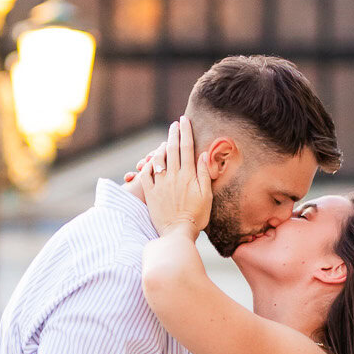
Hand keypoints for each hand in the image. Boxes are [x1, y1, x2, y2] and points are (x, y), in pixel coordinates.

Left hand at [141, 116, 211, 237]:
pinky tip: (150, 161)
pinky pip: (146, 174)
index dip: (185, 132)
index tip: (184, 120)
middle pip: (172, 149)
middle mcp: (173, 176)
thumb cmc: (197, 216)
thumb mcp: (207, 196)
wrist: (177, 233)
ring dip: (161, 146)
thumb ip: (204, 174)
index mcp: (188, 176)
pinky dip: (148, 165)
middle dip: (173, 134)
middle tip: (174, 123)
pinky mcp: (151, 193)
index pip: (187, 148)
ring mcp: (160, 184)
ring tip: (165, 140)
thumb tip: (203, 155)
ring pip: (159, 159)